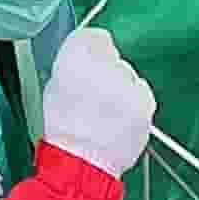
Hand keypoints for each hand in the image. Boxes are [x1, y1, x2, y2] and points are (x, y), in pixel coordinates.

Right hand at [38, 26, 157, 176]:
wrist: (81, 163)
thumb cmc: (62, 127)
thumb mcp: (53, 83)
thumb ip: (74, 59)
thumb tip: (91, 52)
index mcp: (74, 57)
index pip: (93, 36)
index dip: (89, 52)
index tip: (86, 65)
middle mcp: (104, 65)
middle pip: (112, 55)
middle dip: (105, 70)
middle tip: (92, 95)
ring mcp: (127, 84)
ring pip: (128, 74)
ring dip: (120, 86)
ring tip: (104, 111)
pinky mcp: (145, 101)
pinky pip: (140, 91)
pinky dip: (133, 102)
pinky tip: (117, 118)